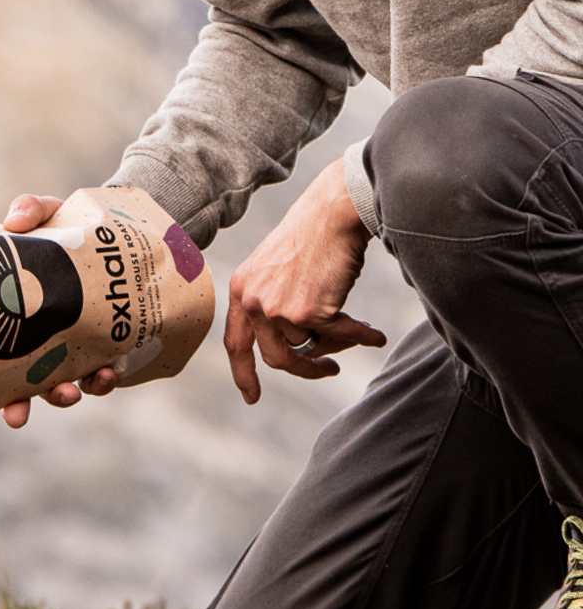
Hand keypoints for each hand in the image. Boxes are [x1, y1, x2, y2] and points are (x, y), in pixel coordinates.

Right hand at [0, 193, 117, 428]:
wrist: (121, 230)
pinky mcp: (113, 340)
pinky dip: (109, 373)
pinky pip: (109, 366)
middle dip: (36, 401)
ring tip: (88, 383)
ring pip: (74, 380)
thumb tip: (13, 221)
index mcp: (19, 315)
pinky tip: (113, 368)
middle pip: (34, 382)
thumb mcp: (48, 211)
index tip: (10, 412)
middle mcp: (47, 337)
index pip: (2, 359)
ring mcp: (80, 342)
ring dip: (78, 389)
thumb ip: (29, 209)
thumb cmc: (71, 224)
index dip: (0, 393)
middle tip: (37, 406)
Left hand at [225, 158, 384, 404]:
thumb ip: (276, 304)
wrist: (332, 212)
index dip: (243, 372)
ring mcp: (279, 308)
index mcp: (242, 289)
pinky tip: (374, 335)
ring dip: (335, 347)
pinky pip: (339, 338)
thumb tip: (305, 350)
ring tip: (355, 335)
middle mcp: (254, 301)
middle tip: (326, 370)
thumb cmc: (313, 236)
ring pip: (309, 350)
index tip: (251, 396)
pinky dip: (360, 337)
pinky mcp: (308, 312)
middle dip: (303, 370)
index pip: (236, 342)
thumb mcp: (277, 269)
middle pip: (276, 357)